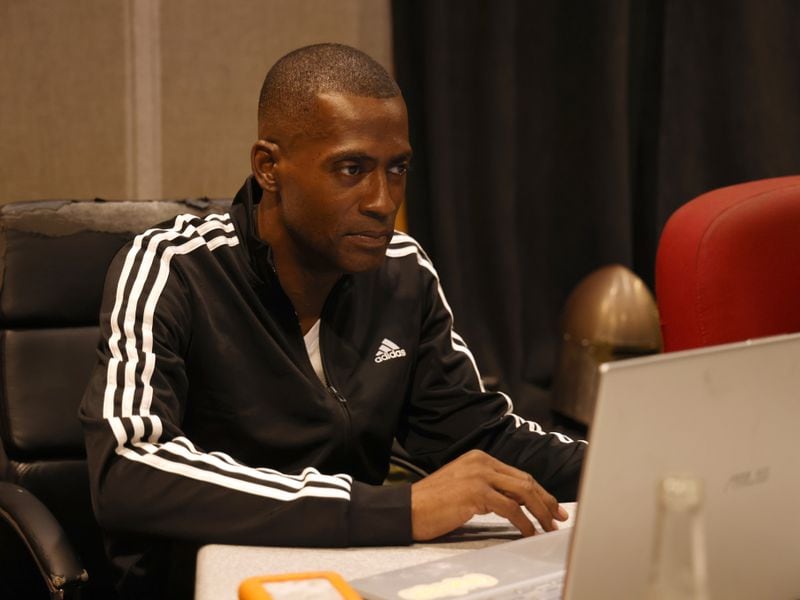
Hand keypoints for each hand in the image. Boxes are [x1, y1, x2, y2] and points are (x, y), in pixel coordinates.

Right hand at [410, 449, 567, 540]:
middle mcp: (481, 462)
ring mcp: (478, 475)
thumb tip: (515, 502)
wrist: (407, 509)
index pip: (518, 474)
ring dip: (540, 512)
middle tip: (558, 517)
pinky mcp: (476, 492)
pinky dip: (524, 522)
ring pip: (522, 492)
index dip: (539, 491)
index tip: (551, 506)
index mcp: (478, 458)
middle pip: (525, 481)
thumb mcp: (463, 487)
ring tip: (548, 527)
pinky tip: (528, 532)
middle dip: (546, 501)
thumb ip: (487, 488)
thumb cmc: (432, 503)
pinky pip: (510, 508)